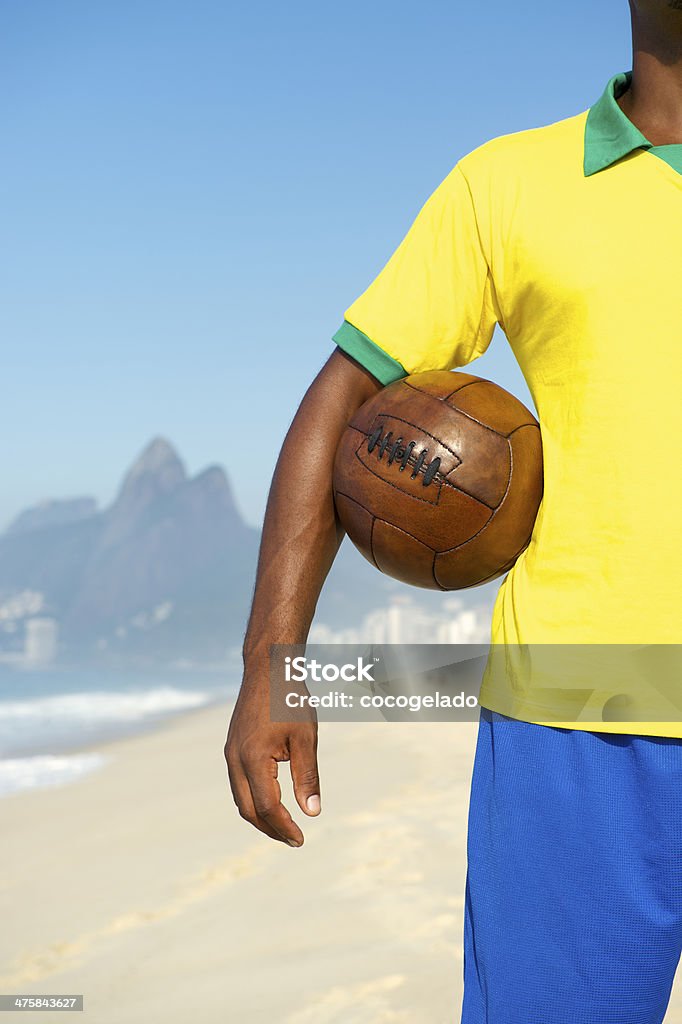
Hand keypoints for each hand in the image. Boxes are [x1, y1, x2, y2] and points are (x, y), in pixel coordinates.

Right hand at [224, 678, 319, 846]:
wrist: (267, 667)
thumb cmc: (290, 699)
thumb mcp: (305, 737)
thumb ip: (307, 776)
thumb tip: (312, 812)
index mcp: (253, 758)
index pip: (268, 806)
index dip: (284, 826)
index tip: (302, 838)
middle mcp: (235, 759)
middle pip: (249, 809)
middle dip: (270, 829)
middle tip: (294, 839)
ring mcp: (230, 753)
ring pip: (241, 798)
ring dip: (261, 817)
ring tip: (284, 826)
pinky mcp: (232, 747)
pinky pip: (239, 784)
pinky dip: (254, 799)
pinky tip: (272, 801)